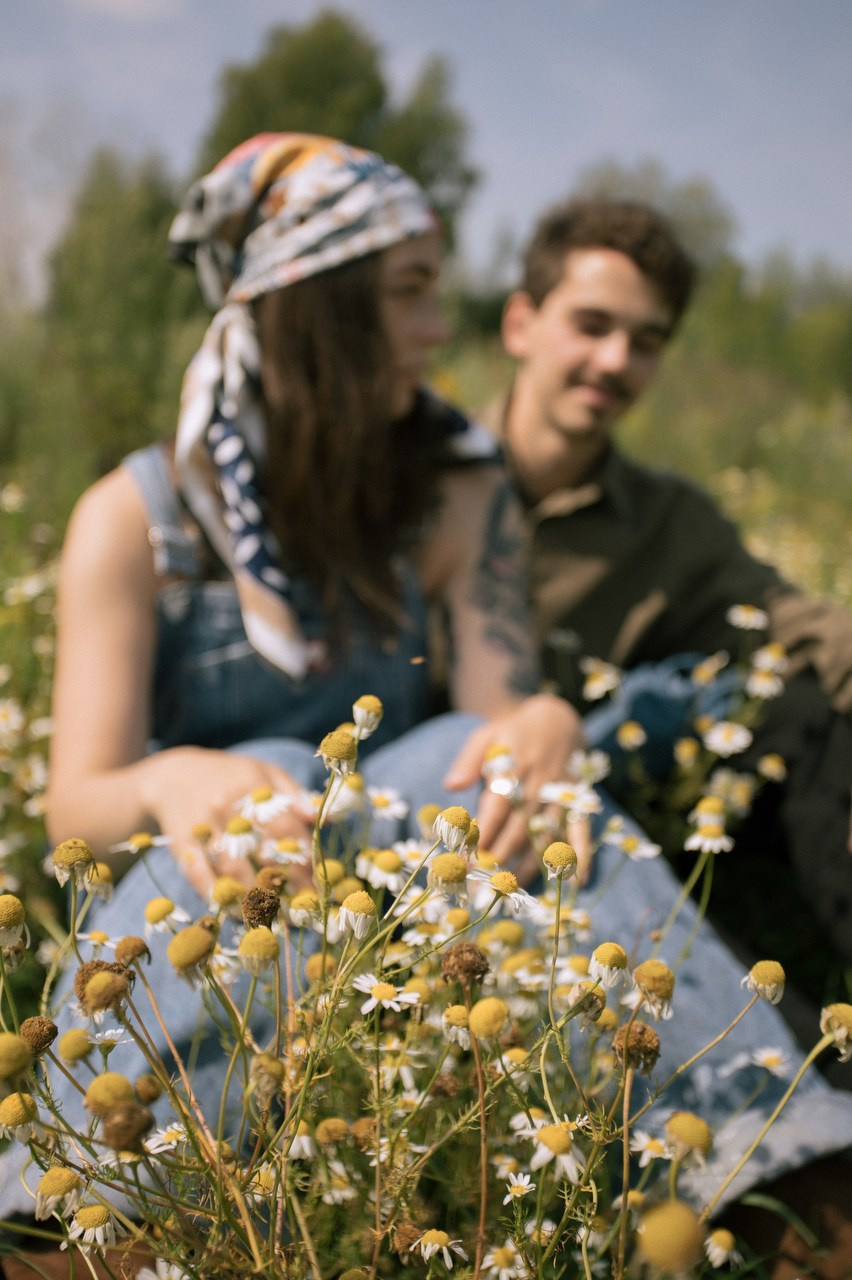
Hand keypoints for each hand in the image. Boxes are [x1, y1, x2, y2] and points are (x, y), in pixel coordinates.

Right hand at [140, 746, 314, 897]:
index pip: (287, 829)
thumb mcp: (264, 772)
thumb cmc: (230, 776)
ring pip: (232, 869)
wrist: (173, 774)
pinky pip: (198, 874)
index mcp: (254, 786)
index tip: (315, 884)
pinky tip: (234, 912)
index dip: (303, 859)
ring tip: (273, 917)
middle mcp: (228, 805)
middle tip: (300, 909)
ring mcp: (203, 825)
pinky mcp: (181, 843)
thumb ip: (293, 794)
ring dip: (254, 897)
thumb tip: (321, 819)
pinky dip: (216, 895)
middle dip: (284, 884)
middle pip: (262, 852)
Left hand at [443, 694, 587, 884]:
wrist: (558, 719)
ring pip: (547, 833)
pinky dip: (582, 854)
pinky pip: (582, 829)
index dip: (484, 832)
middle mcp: (541, 780)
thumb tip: (451, 786)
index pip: (498, 804)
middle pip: (521, 824)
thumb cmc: (513, 733)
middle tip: (483, 882)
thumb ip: (468, 760)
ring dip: (530, 862)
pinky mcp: (578, 801)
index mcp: (515, 763)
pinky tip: (577, 881)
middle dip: (501, 855)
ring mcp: (562, 792)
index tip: (468, 858)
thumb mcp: (487, 736)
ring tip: (510, 887)